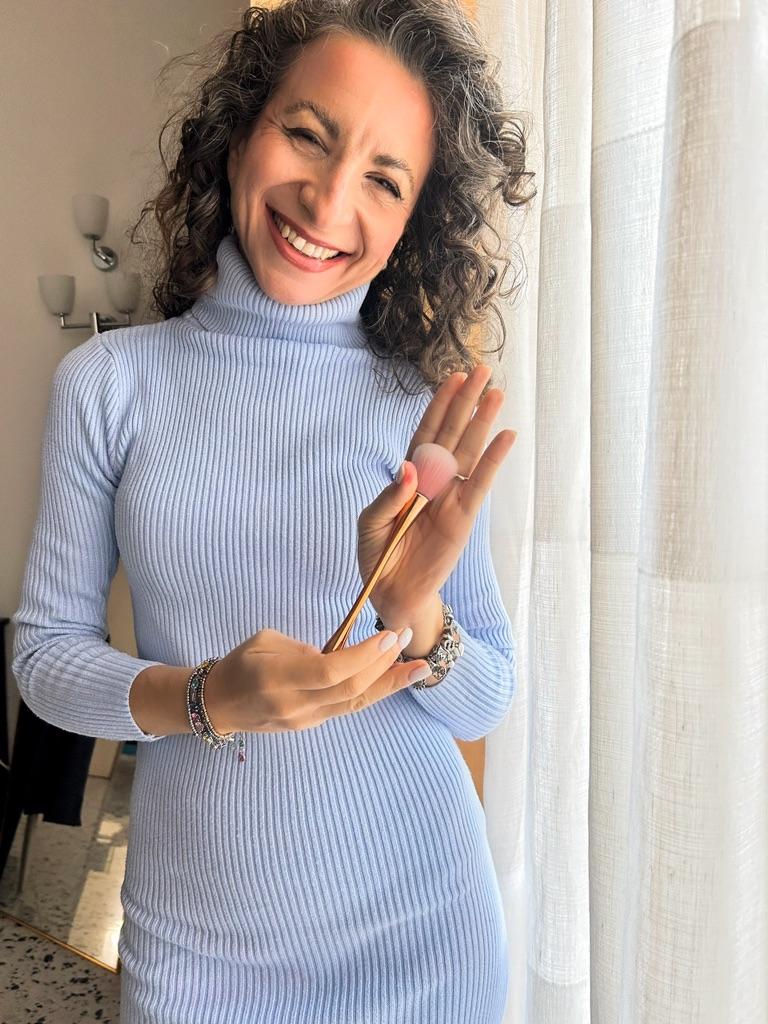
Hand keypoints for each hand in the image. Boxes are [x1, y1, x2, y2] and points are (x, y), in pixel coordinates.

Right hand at [205, 625, 425, 733]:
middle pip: (350, 690)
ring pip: (356, 704)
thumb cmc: (241, 663)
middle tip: (406, 637)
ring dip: (389, 684)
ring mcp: (305, 720)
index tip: (388, 636)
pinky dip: (374, 691)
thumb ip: (304, 648)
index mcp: (277, 678)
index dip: (364, 656)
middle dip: (384, 666)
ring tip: (419, 667)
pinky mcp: (313, 725)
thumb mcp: (266, 640)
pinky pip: (349, 707)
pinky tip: (393, 678)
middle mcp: (294, 705)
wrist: (219, 704)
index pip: (330, 672)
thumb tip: (340, 653)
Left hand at [357, 364, 516, 622]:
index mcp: (409, 478)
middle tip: (482, 369)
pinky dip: (493, 461)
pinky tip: (506, 436)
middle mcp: (434, 482)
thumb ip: (389, 496)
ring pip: (469, 452)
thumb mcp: (371, 524)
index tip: (452, 378)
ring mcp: (451, 498)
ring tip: (496, 393)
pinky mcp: (463, 518)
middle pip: (452, 433)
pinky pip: (480, 484)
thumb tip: (409, 467)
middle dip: (466, 402)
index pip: (425, 432)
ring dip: (482, 422)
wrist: (393, 594)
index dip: (439, 405)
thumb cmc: (378, 556)